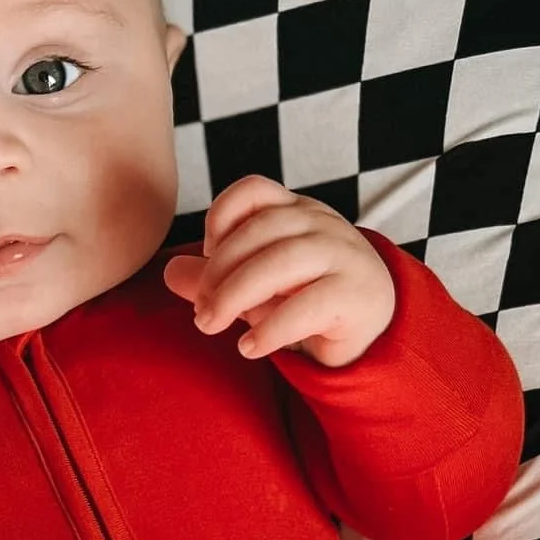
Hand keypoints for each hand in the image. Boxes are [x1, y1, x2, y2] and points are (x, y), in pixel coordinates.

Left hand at [163, 175, 395, 367]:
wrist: (371, 332)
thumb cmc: (308, 302)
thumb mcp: (255, 289)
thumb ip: (215, 278)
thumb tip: (168, 272)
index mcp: (296, 212)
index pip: (253, 192)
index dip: (219, 219)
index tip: (207, 256)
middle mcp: (321, 225)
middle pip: (260, 231)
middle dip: (218, 273)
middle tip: (201, 314)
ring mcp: (343, 256)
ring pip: (281, 262)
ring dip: (236, 296)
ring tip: (212, 327)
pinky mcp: (356, 295)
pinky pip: (307, 306)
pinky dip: (271, 329)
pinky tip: (249, 348)